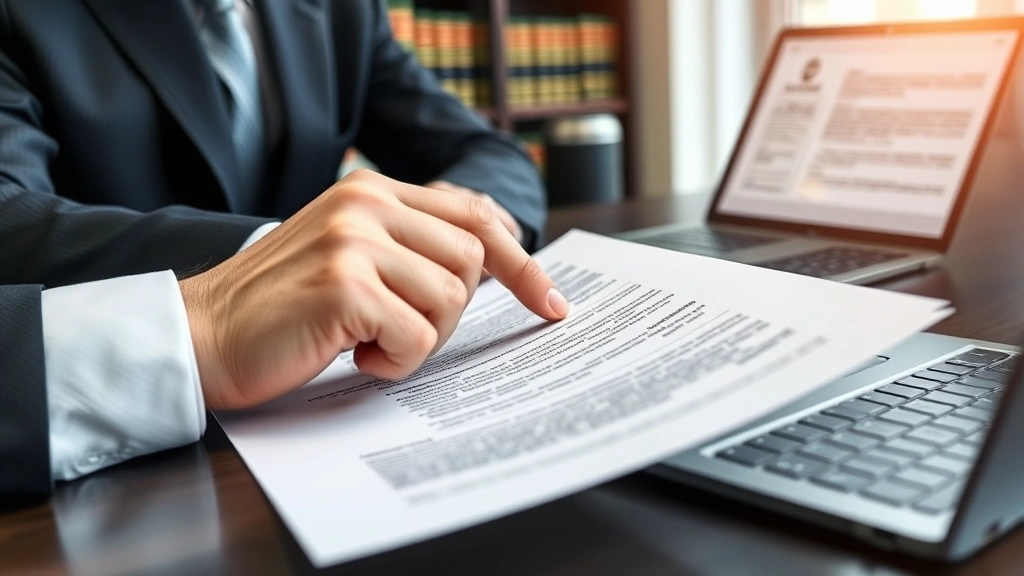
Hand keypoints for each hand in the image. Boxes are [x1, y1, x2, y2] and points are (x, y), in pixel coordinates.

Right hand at [179, 169, 568, 410]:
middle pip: (472, 260)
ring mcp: (354, 242)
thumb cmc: (282, 306)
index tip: (550, 303)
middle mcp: (366, 203)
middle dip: (451, 312)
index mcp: (373, 190)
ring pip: (450, 300)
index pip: (474, 216)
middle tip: (400, 331)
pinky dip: (395, 360)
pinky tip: (353, 355)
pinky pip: (417, 336)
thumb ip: (410, 242)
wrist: (204, 334)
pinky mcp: (344, 286)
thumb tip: (492, 255)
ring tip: (366, 340)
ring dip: (419, 338)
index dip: (521, 263)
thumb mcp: (351, 254)